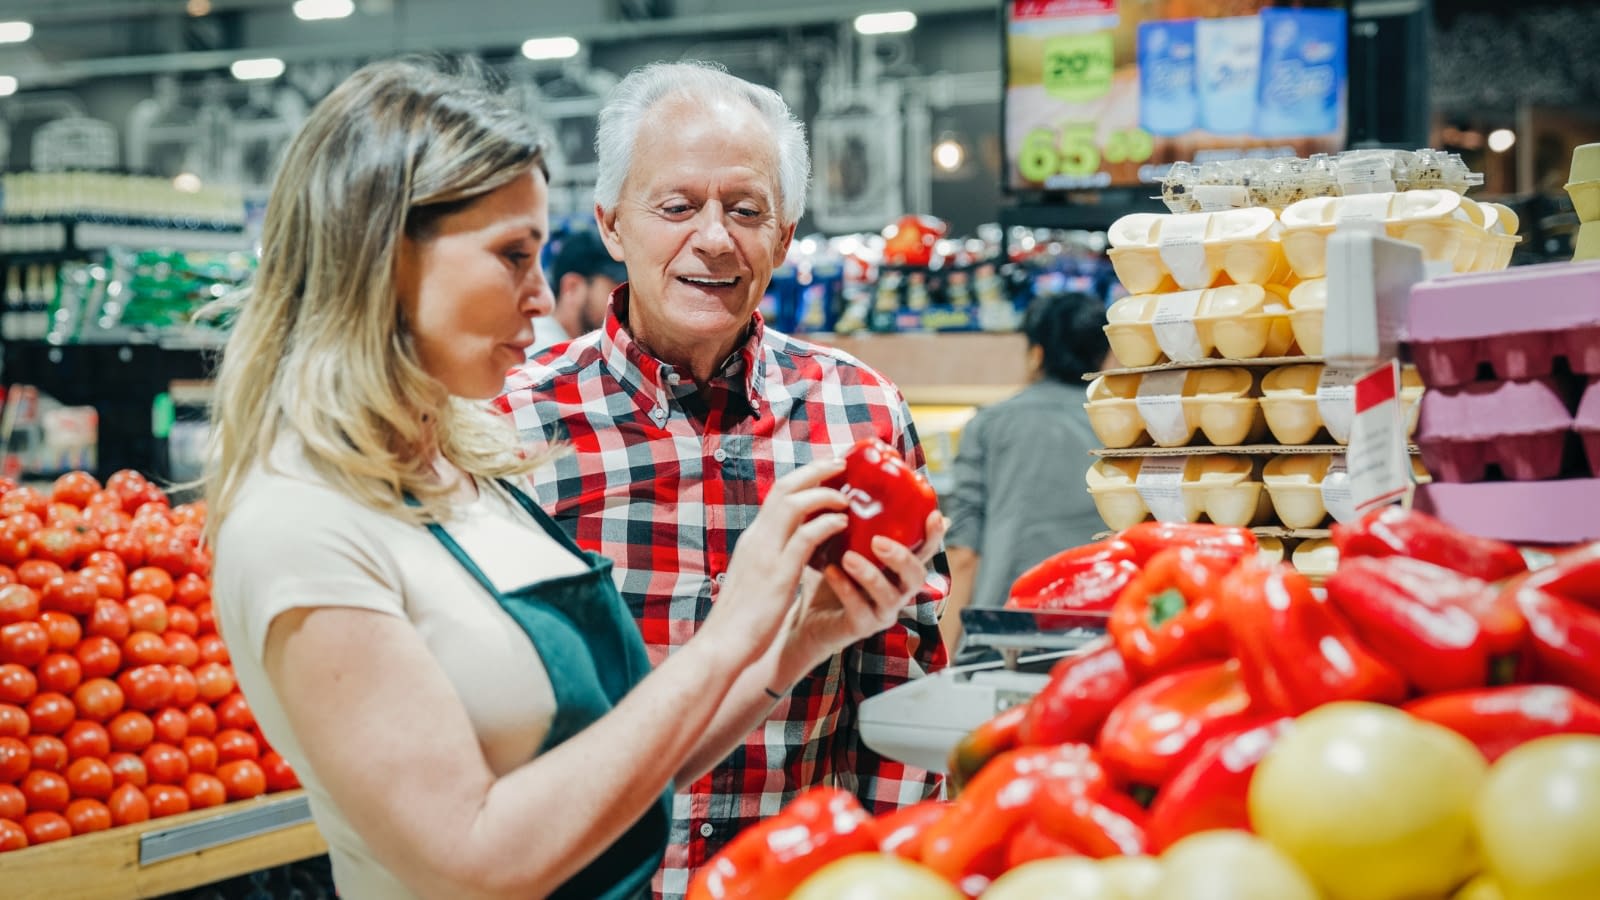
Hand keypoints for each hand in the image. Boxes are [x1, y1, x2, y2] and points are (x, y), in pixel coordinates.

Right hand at [697, 458, 849, 669]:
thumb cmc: (742, 618)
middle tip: (841, 464)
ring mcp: (765, 553)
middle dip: (815, 471)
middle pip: (784, 488)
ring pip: (794, 504)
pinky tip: (843, 524)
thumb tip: (796, 550)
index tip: (826, 471)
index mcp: (753, 539)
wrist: (722, 645)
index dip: (803, 478)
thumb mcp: (757, 577)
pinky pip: (806, 536)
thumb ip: (773, 559)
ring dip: (823, 493)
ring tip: (847, 496)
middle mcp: (757, 538)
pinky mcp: (778, 574)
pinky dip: (826, 524)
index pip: (777, 494)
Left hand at [783, 510, 948, 671]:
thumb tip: (852, 476)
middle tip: (878, 541)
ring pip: (889, 597)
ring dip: (870, 575)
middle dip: (902, 558)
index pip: (924, 550)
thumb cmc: (830, 575)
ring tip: (848, 557)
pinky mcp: (860, 628)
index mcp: (898, 568)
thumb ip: (855, 520)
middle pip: (916, 577)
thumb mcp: (843, 543)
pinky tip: (830, 572)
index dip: (934, 535)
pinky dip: (846, 590)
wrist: (806, 617)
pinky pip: (859, 610)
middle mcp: (897, 591)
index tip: (934, 514)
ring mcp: (881, 612)